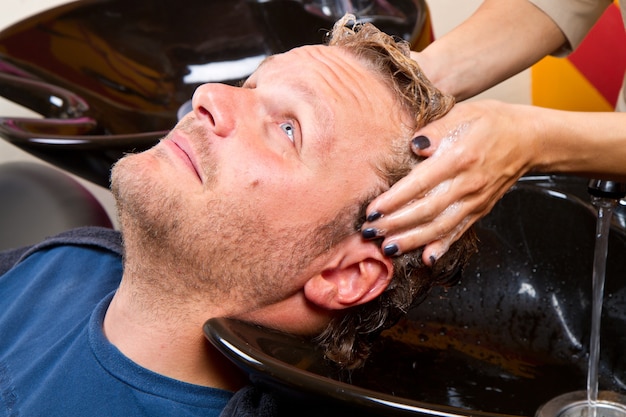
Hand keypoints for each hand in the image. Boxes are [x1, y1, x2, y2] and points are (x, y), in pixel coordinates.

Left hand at [363, 100, 536, 263]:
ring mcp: (475, 200)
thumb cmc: (491, 122)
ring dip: (413, 240)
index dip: (394, 199)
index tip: (373, 210)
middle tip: (370, 232)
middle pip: (427, 210)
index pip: (420, 183)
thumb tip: (415, 145)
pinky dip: (443, 246)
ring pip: (440, 226)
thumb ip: (435, 129)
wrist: (529, 139)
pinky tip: (427, 258)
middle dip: (396, 224)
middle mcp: (467, 184)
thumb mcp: (462, 113)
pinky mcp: (480, 210)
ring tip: (388, 248)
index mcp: (458, 158)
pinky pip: (460, 231)